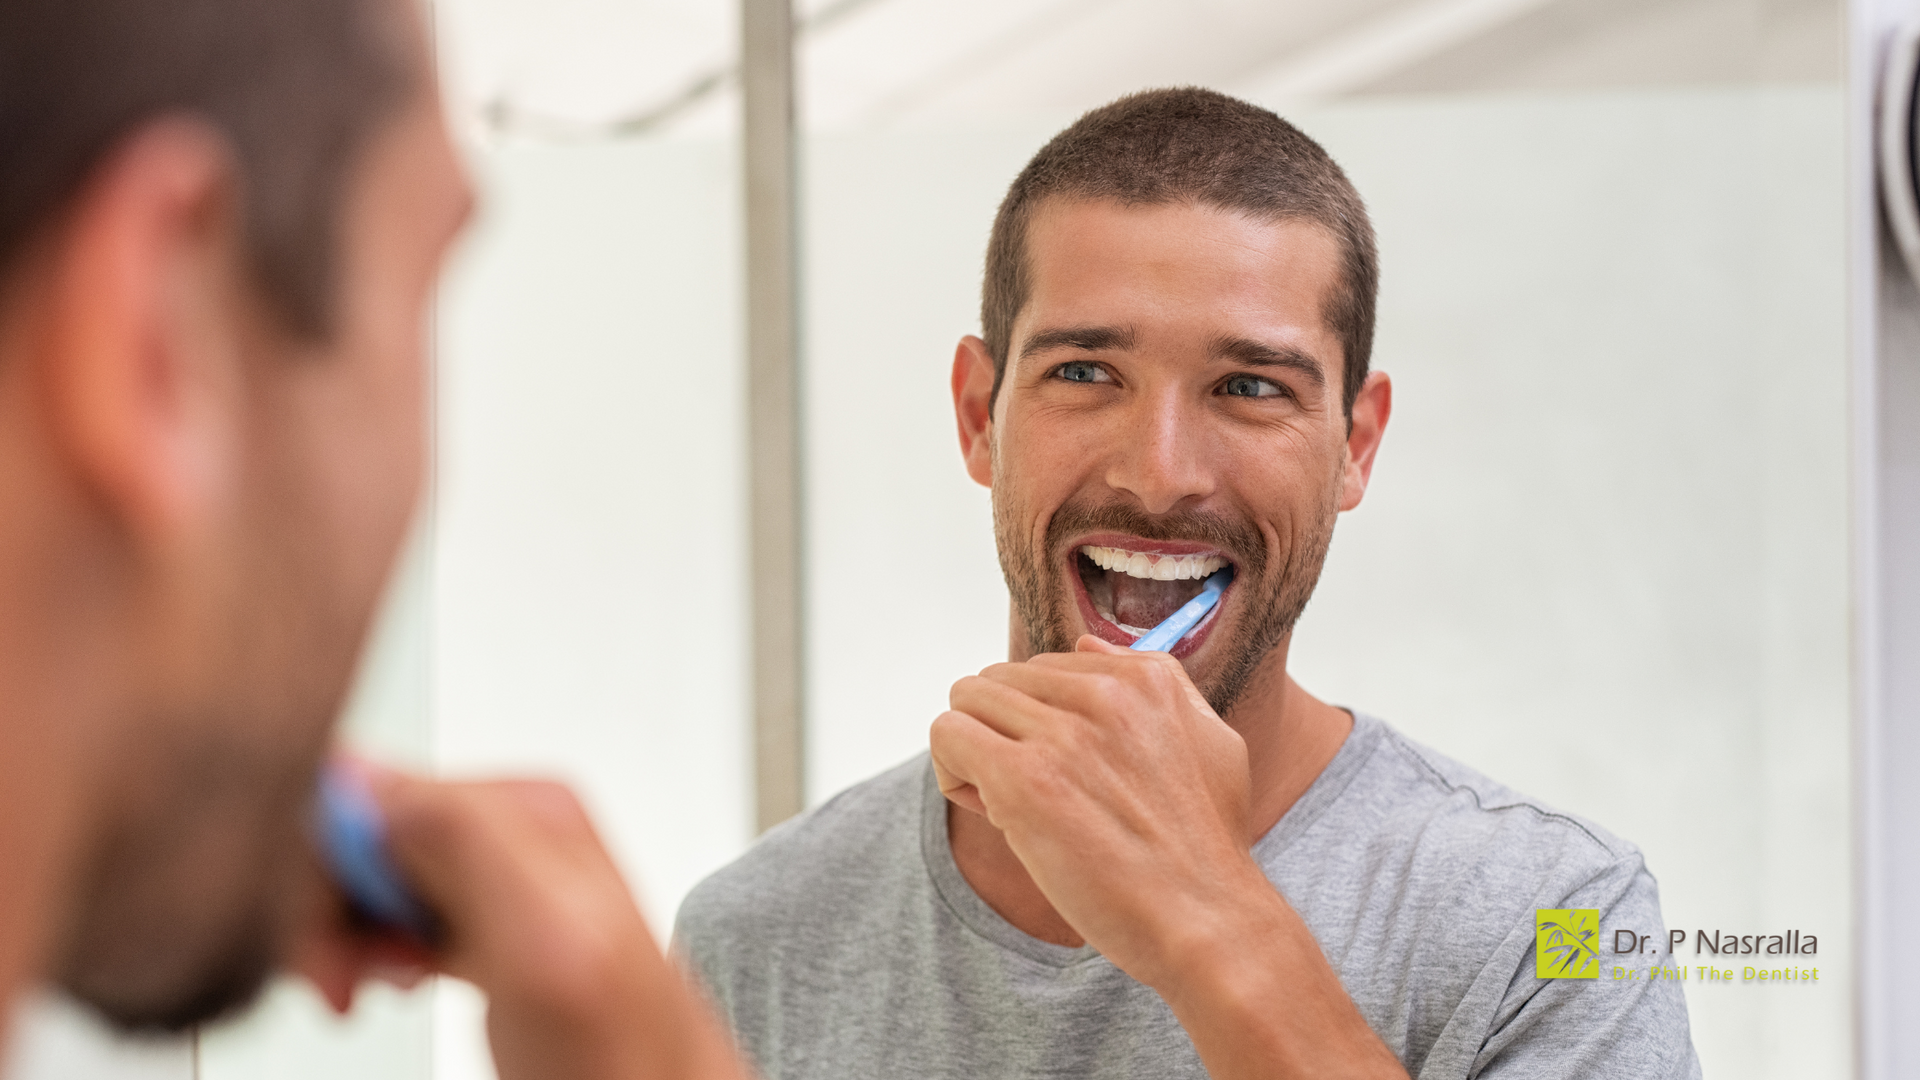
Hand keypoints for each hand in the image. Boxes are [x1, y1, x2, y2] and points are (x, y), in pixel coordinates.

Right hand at [293, 771, 749, 1079]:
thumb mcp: (545, 935)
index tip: (321, 940)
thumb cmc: (626, 1053)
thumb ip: (464, 840)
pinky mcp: (488, 927)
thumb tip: (366, 775)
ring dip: (345, 936)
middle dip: (330, 907)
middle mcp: (512, 832)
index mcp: (524, 807)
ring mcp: (499, 881)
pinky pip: (394, 913)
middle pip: (363, 834)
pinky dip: (372, 952)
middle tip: (340, 981)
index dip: (323, 867)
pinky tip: (395, 983)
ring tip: (363, 988)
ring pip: (369, 878)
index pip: (369, 790)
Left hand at [930, 637, 1407, 1079]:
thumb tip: (1086, 646)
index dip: (1042, 724)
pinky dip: (955, 773)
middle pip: (1000, 680)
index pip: (1046, 668)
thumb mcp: (1209, 741)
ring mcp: (1062, 733)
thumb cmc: (1205, 848)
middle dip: (1004, 733)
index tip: (1066, 774)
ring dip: (977, 752)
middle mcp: (1104, 692)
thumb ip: (1152, 684)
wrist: (1208, 921)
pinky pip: (948, 735)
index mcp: (1145, 677)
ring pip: (968, 701)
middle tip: (1035, 796)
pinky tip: (995, 815)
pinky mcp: (1025, 778)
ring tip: (1014, 806)